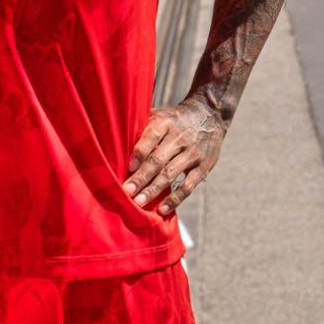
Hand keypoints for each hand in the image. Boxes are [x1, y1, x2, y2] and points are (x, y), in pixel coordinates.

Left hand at [122, 95, 225, 216]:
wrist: (210, 113)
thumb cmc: (175, 118)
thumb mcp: (160, 114)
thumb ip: (142, 126)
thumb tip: (114, 139)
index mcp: (166, 122)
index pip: (151, 136)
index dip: (140, 152)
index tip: (129, 167)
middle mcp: (180, 137)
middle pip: (159, 159)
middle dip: (142, 177)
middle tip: (127, 192)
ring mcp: (192, 153)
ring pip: (171, 174)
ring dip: (154, 190)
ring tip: (139, 203)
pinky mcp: (203, 166)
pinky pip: (188, 186)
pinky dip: (175, 199)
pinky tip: (162, 210)